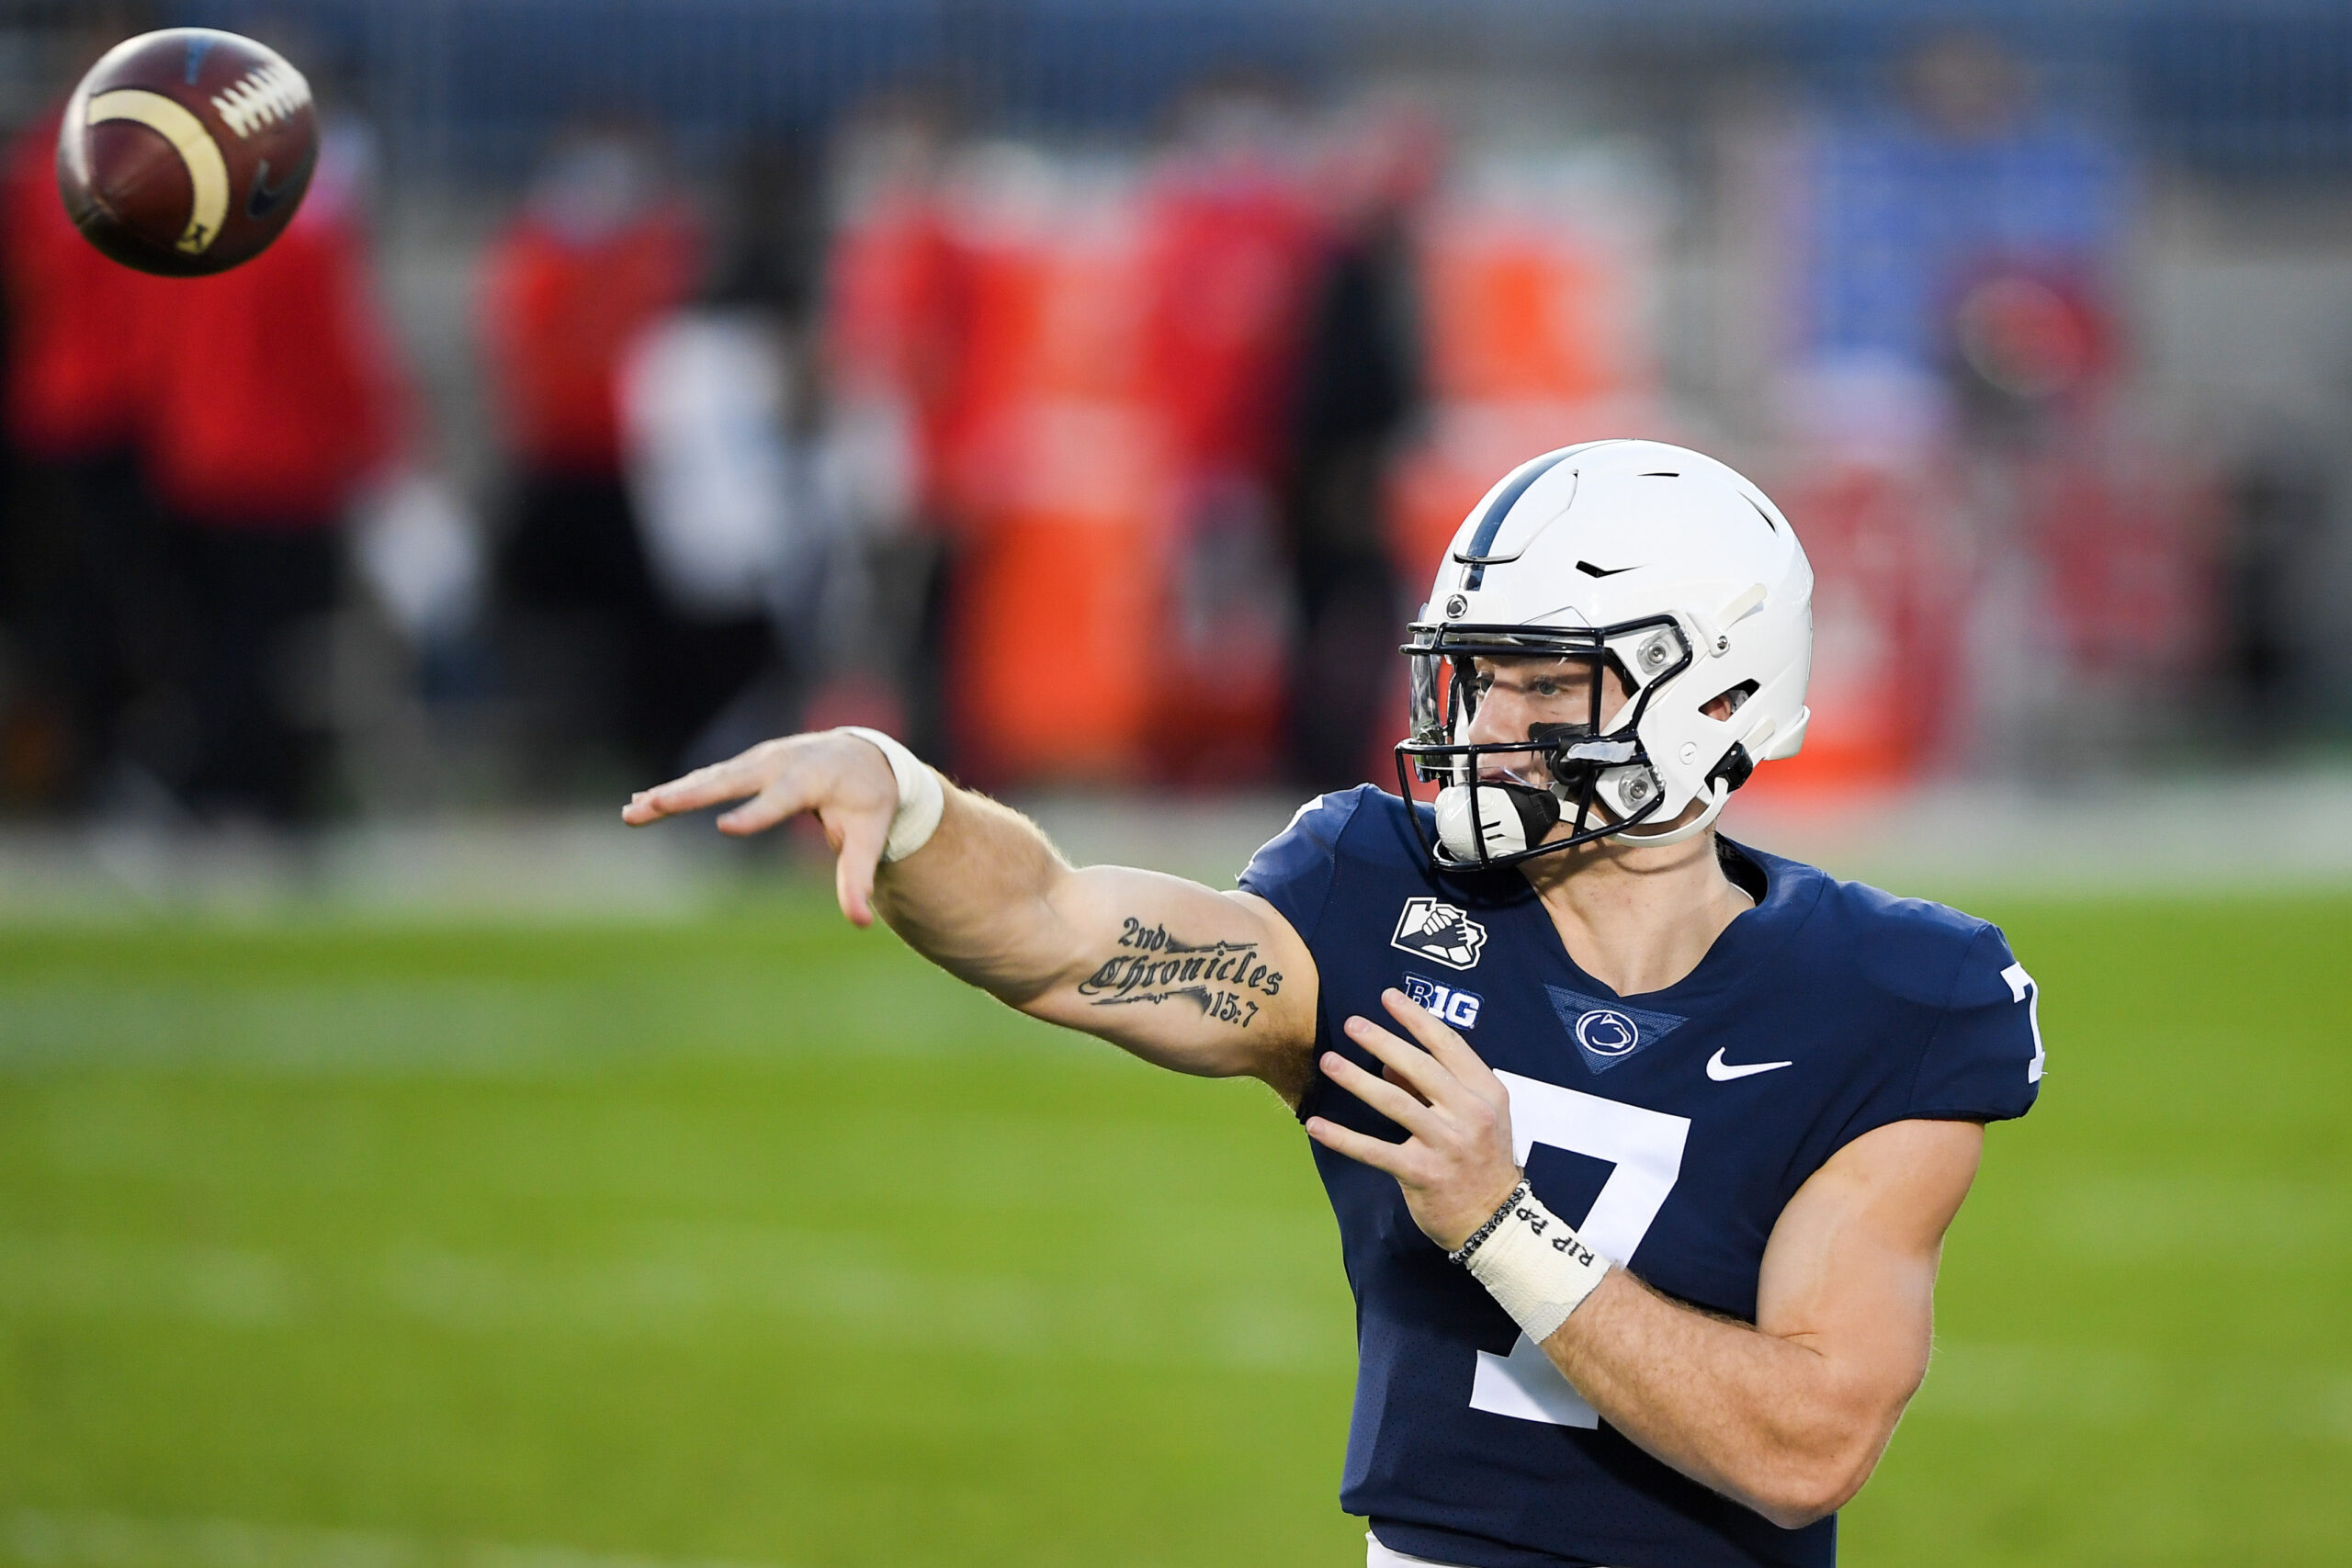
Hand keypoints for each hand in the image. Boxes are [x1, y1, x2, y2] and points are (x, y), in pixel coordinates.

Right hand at [622, 731, 899, 926]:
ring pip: (709, 778)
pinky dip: (675, 790)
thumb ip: (859, 876)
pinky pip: (706, 778)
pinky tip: (640, 802)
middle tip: (655, 805)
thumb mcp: (871, 835)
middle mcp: (780, 763)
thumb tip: (863, 923)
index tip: (725, 827)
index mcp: (814, 778)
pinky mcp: (745, 765)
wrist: (864, 755)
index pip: (782, 798)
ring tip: (633, 811)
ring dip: (670, 794)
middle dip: (692, 794)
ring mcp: (758, 760)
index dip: (757, 813)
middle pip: (731, 779)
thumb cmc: (867, 800)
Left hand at [1303, 988, 1521, 1252]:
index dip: (1416, 1018)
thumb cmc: (1481, 1160)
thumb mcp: (1473, 1116)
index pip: (1448, 1045)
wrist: (1494, 1220)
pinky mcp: (1422, 1173)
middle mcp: (1469, 1113)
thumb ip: (1434, 1087)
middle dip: (1382, 1041)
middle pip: (1419, 1067)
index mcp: (1485, 1092)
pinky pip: (1375, 1151)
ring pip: (1395, 1103)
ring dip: (1357, 1080)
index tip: (1388, 996)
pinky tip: (1316, 1125)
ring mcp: (1446, 1144)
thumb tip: (1388, 1064)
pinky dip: (1343, 1137)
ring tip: (1329, 1062)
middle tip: (1352, 1024)